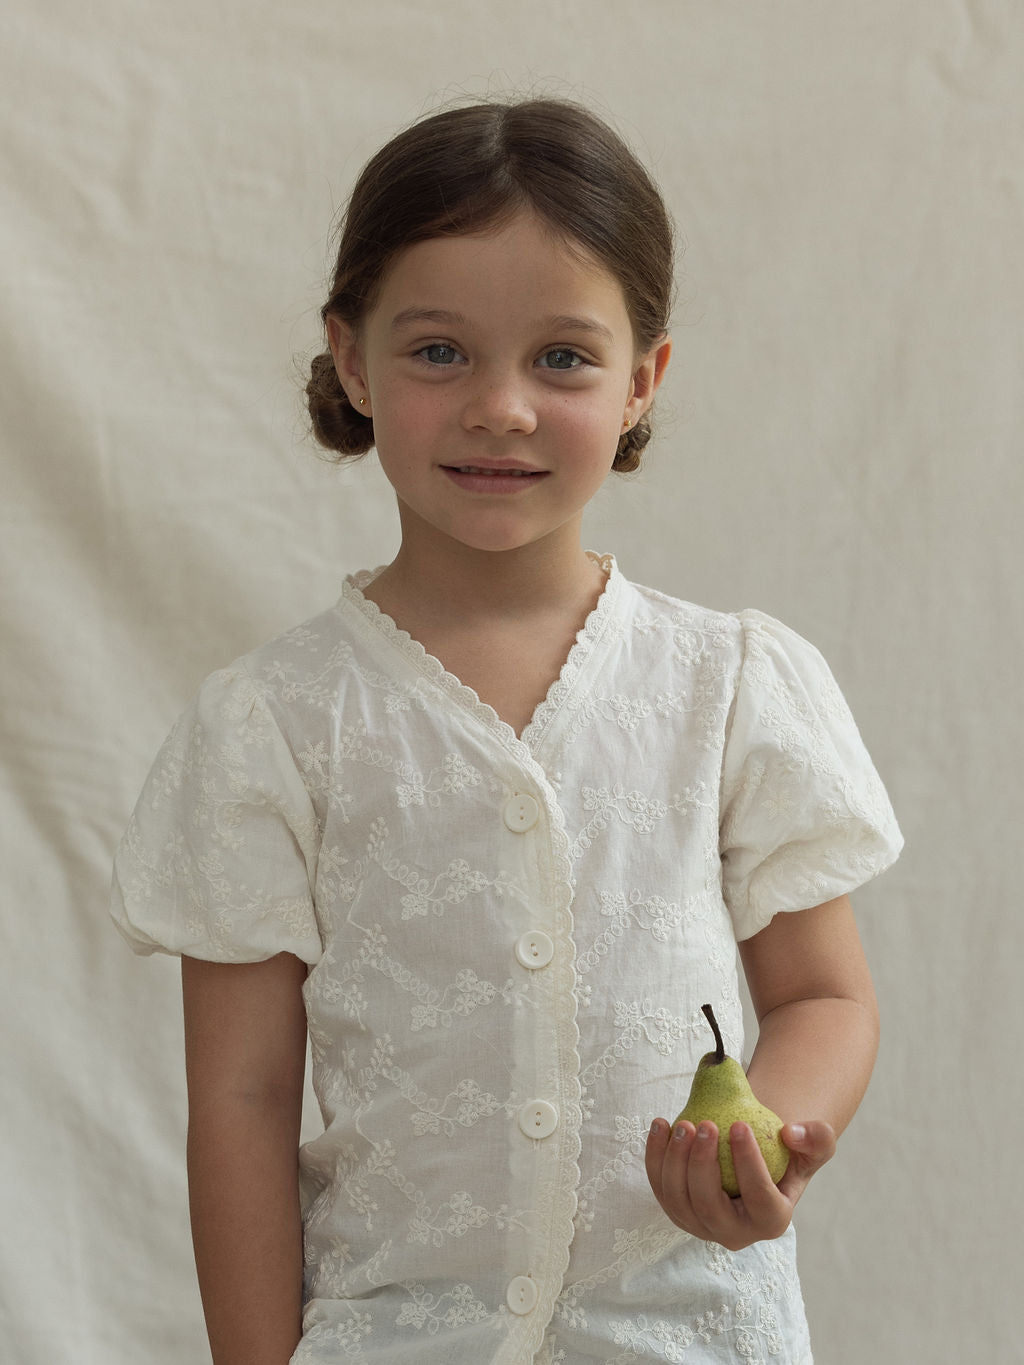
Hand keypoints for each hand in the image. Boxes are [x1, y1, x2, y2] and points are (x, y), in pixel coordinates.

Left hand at [644, 1117, 835, 1251]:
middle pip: (709, 1206)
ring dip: (674, 1160)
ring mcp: (701, 1226)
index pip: (758, 1197)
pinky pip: (660, 1187)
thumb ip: (815, 1137)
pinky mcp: (678, 1212)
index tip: (739, 1124)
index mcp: (771, 1221)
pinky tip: (660, 1124)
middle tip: (705, 1124)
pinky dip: (655, 1157)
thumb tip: (790, 1133)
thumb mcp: (814, 1144)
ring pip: (678, 1200)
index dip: (748, 1163)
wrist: (756, 1154)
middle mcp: (734, 1233)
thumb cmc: (788, 1150)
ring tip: (682, 1123)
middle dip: (702, 1165)